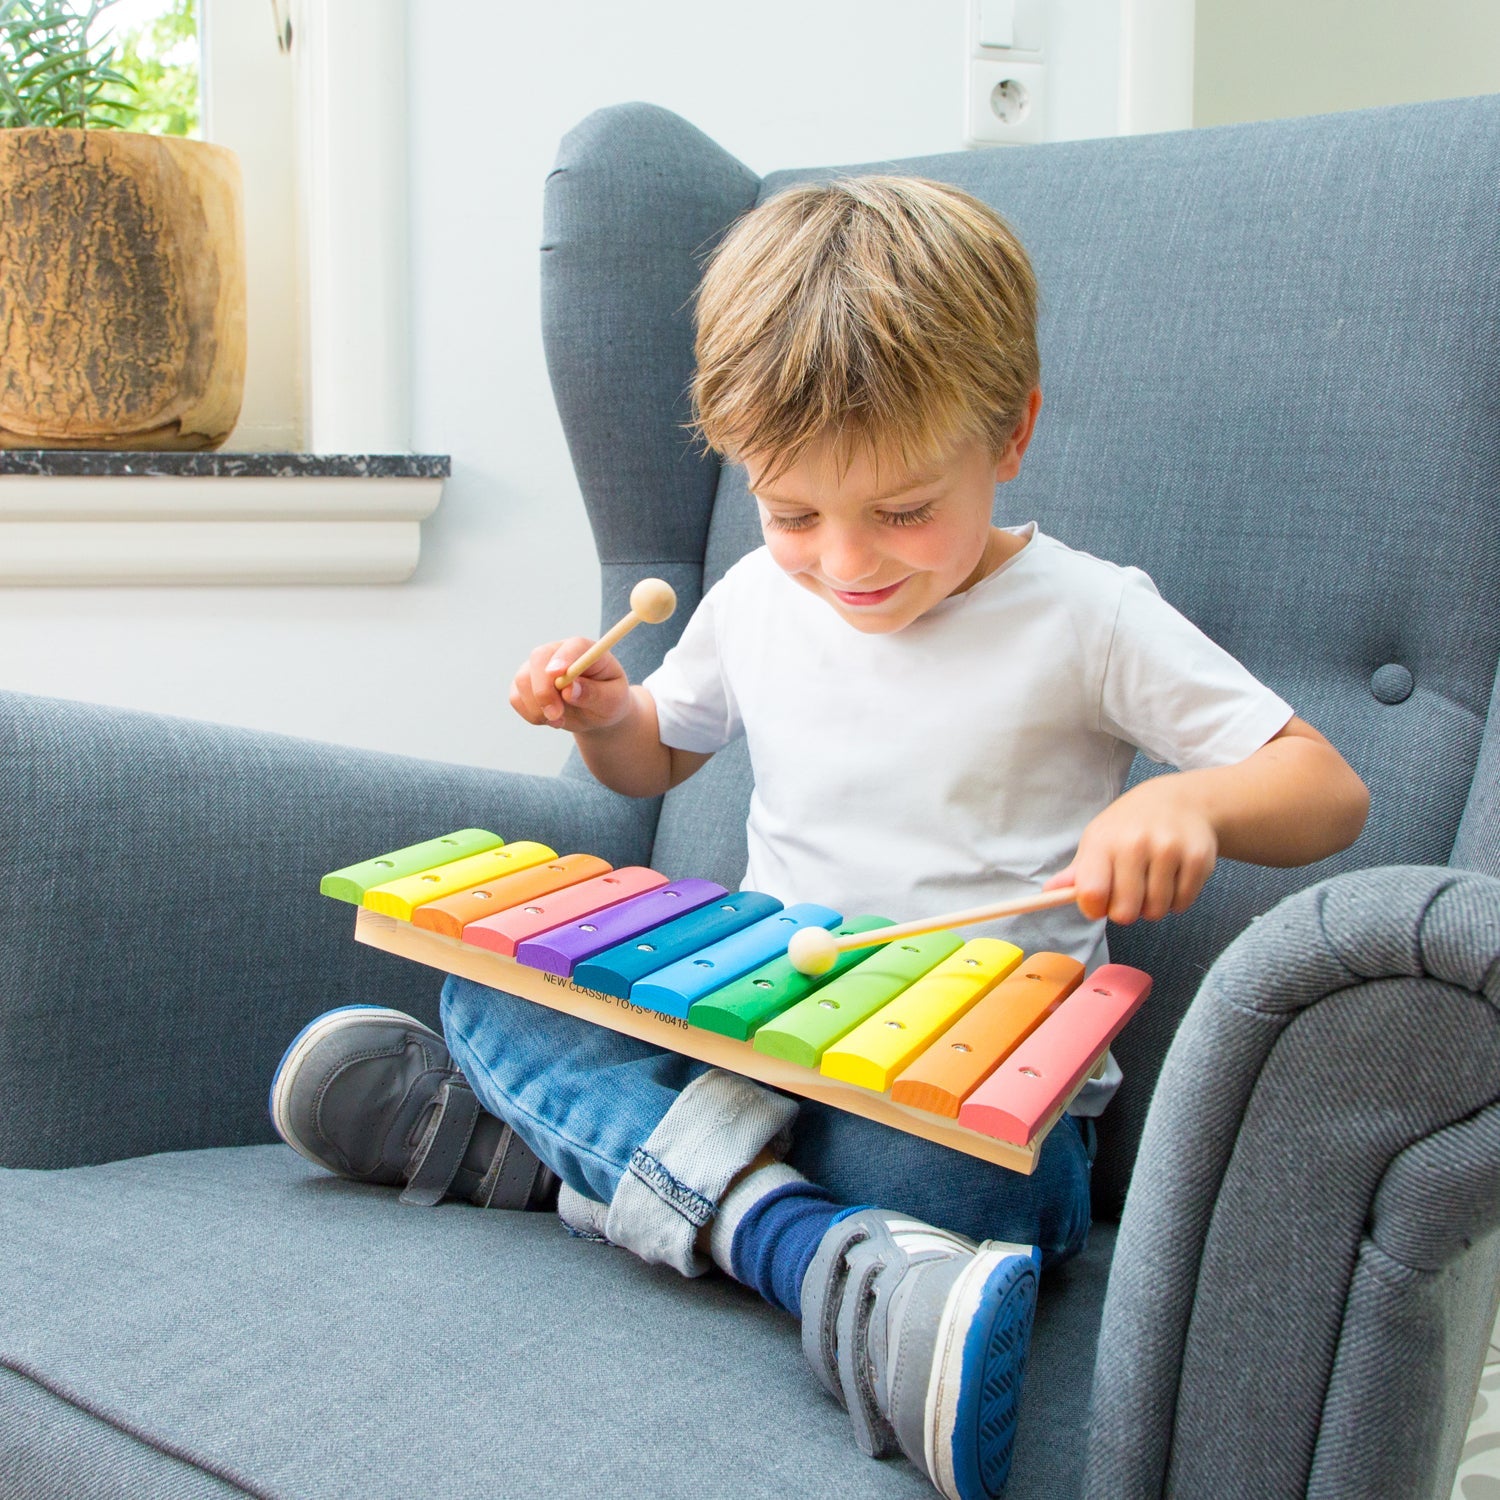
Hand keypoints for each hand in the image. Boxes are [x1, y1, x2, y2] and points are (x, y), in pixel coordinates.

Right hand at [508, 637, 631, 732]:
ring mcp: (538, 666)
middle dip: (543, 690)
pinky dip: (531, 714)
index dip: (563, 658)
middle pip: (538, 658)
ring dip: (537, 708)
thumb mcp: (613, 700)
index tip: (558, 675)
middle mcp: (558, 652)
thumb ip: (595, 694)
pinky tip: (550, 720)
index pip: (572, 646)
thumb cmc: (610, 701)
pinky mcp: (525, 684)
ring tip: (560, 722)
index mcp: (585, 650)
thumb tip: (569, 690)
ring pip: (522, 680)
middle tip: (556, 715)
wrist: (597, 712)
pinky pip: (516, 697)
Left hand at [1044, 777, 1218, 923]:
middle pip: (1126, 912)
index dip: (1093, 907)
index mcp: (1104, 841)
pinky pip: (1182, 904)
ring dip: (1152, 906)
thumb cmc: (1129, 826)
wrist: (1180, 801)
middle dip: (1125, 911)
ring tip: (1151, 882)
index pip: (1092, 892)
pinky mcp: (1199, 859)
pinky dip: (1176, 901)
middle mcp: (1137, 844)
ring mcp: (1170, 850)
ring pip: (1156, 912)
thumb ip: (1077, 872)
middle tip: (1129, 892)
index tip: (1098, 902)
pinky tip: (1172, 878)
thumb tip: (1049, 892)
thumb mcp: (1098, 840)